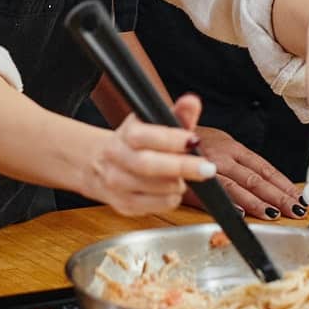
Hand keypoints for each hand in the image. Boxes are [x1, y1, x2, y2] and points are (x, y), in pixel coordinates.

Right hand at [86, 94, 216, 215]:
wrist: (101, 165)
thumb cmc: (138, 143)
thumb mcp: (155, 124)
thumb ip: (177, 114)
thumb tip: (192, 102)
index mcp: (125, 133)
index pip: (145, 136)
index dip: (171, 139)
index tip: (194, 140)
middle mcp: (116, 157)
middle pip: (147, 165)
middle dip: (181, 166)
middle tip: (207, 169)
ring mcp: (116, 182)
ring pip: (154, 188)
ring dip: (177, 184)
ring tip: (183, 177)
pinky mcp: (123, 204)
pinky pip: (154, 206)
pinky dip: (170, 199)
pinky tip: (172, 190)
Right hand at [179, 122, 305, 219]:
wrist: (159, 134)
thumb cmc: (195, 143)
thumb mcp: (221, 141)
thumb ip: (242, 159)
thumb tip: (271, 178)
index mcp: (232, 148)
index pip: (263, 168)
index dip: (282, 183)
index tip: (298, 196)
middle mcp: (222, 157)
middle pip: (255, 179)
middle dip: (277, 196)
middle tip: (295, 209)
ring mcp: (206, 169)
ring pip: (236, 188)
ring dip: (256, 202)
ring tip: (274, 214)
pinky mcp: (190, 183)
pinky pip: (210, 195)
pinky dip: (226, 203)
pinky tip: (240, 213)